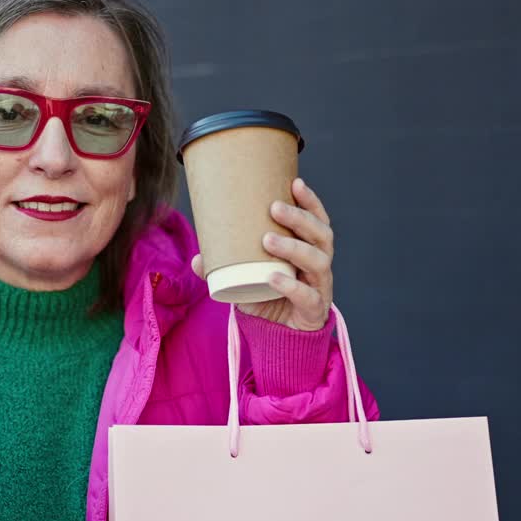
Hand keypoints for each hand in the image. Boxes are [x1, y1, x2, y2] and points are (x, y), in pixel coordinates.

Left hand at [191, 178, 333, 330]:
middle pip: (322, 236)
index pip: (318, 220)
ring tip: (268, 239)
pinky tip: (273, 277)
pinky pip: (307, 296)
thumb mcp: (244, 279)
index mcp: (309, 250)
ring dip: (294, 247)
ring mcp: (320, 288)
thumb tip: (198, 258)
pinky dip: (290, 285)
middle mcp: (319, 265)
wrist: (279, 338)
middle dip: (301, 218)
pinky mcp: (315, 310)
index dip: (310, 202)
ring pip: (318, 262)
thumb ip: (223, 268)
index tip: (295, 183)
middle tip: (274, 208)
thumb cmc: (267, 299)